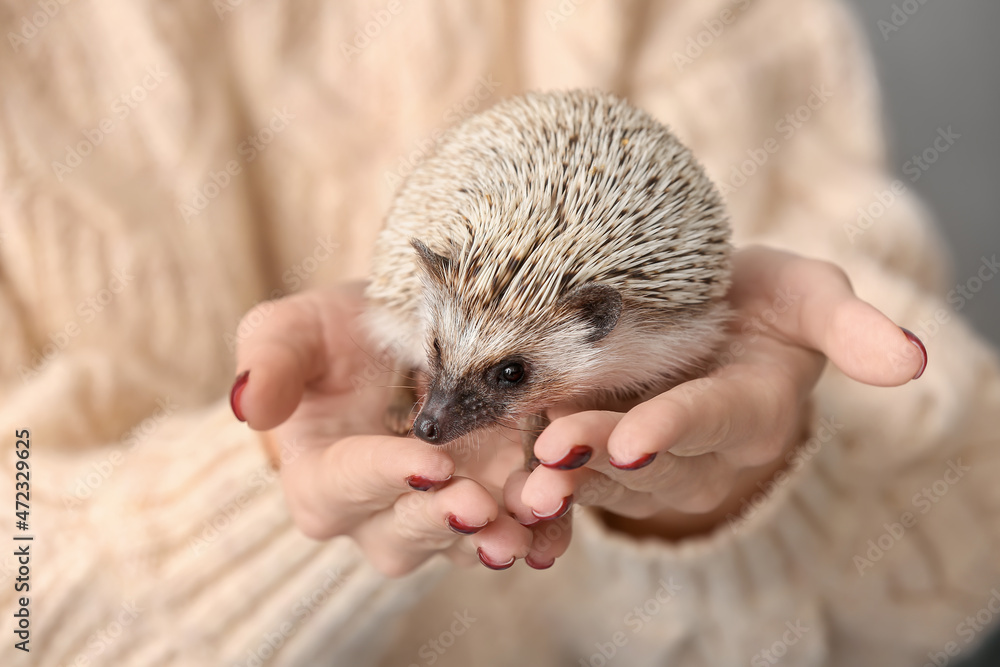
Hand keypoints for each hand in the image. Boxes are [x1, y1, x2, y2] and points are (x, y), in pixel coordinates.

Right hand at [231, 283, 569, 575]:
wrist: (396, 336)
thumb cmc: (335, 337)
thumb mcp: (294, 330)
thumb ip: (270, 361)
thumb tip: (250, 406)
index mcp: (319, 476)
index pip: (343, 486)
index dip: (384, 475)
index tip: (427, 460)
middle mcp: (374, 512)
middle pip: (403, 533)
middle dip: (442, 521)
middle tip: (478, 504)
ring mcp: (434, 513)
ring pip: (460, 545)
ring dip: (495, 538)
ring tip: (528, 524)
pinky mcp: (486, 502)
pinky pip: (511, 534)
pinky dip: (539, 535)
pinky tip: (558, 525)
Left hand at [510, 246, 927, 539]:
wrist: (715, 328)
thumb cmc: (764, 308)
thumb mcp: (810, 300)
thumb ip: (849, 327)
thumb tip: (911, 362)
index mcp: (745, 408)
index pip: (710, 421)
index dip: (674, 431)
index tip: (634, 441)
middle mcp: (692, 446)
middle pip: (644, 457)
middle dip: (598, 455)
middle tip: (552, 450)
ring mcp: (641, 452)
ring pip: (597, 474)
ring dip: (557, 475)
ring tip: (516, 470)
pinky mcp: (597, 445)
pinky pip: (564, 468)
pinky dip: (528, 473)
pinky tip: (488, 468)